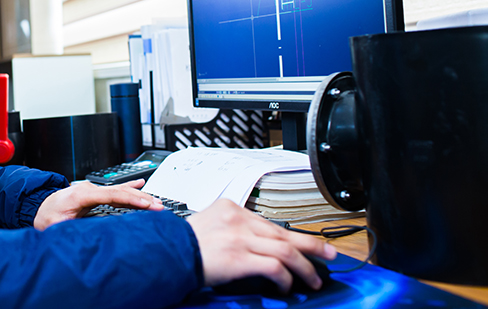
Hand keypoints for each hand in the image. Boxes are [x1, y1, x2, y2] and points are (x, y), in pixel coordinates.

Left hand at [33, 179, 163, 229]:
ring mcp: (93, 190)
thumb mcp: (56, 226)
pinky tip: (141, 185)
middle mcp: (89, 189)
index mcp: (82, 194)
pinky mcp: (94, 194)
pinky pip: (116, 190)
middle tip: (159, 206)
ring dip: (139, 195)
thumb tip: (89, 236)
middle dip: (141, 198)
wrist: (37, 207)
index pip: (112, 195)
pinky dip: (130, 188)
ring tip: (157, 202)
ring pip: (121, 191)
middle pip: (121, 191)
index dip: (131, 199)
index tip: (146, 205)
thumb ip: (72, 230)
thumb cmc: (45, 216)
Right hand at [186, 199, 335, 292]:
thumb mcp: (210, 224)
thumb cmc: (185, 244)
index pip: (269, 223)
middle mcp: (238, 220)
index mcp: (231, 208)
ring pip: (286, 250)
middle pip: (285, 233)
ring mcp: (240, 238)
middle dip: (311, 245)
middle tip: (328, 254)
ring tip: (312, 279)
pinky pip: (274, 268)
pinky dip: (285, 279)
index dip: (291, 237)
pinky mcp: (241, 257)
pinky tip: (287, 287)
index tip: (302, 244)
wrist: (168, 253)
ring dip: (304, 268)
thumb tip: (257, 244)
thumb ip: (233, 228)